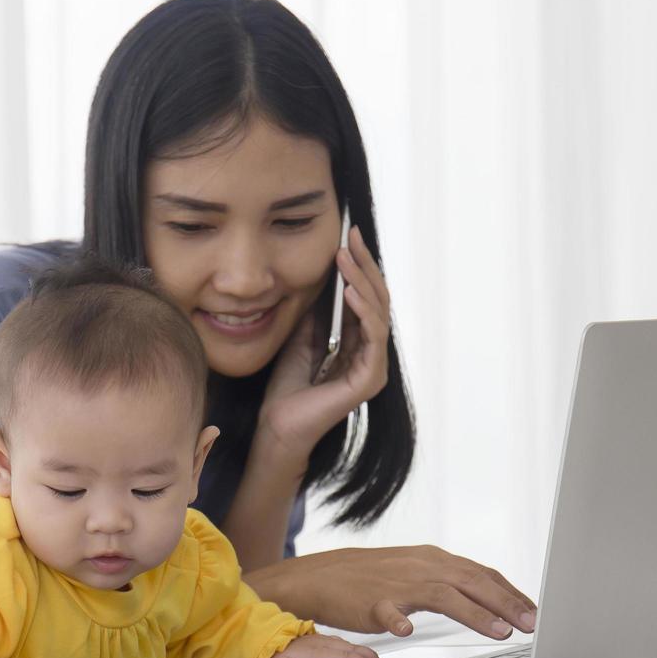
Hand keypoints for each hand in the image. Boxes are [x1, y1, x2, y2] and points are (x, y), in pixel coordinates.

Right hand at [245, 546, 537, 639]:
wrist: (321, 577)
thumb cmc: (369, 580)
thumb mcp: (414, 572)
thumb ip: (447, 582)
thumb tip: (487, 597)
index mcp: (433, 560)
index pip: (481, 574)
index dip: (510, 592)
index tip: (534, 612)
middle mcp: (421, 567)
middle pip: (472, 581)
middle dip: (506, 603)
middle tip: (531, 624)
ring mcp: (396, 584)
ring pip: (443, 595)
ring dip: (475, 613)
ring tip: (500, 633)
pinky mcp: (371, 603)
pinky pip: (388, 611)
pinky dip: (398, 619)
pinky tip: (406, 630)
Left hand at [255, 224, 391, 462]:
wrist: (277, 422)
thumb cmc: (288, 384)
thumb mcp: (303, 334)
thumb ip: (320, 309)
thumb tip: (329, 271)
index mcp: (359, 342)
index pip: (367, 295)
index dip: (359, 265)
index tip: (348, 235)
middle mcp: (372, 353)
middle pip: (378, 299)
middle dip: (364, 265)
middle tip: (351, 237)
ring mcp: (374, 367)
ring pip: (379, 313)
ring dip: (362, 281)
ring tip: (345, 259)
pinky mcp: (369, 380)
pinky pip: (374, 337)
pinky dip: (364, 311)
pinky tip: (350, 292)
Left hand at [266, 633, 384, 657]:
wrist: (266, 644)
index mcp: (314, 652)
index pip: (344, 656)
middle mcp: (322, 644)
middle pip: (352, 649)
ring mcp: (325, 642)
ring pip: (351, 647)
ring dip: (366, 657)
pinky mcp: (325, 645)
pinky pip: (345, 649)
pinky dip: (356, 656)